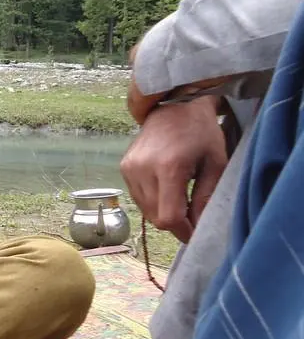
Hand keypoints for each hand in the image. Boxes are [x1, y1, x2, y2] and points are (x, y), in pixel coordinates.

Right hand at [120, 96, 226, 242]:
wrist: (174, 105)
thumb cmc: (201, 133)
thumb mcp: (215, 164)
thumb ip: (207, 198)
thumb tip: (200, 227)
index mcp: (169, 168)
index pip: (168, 217)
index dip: (184, 231)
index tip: (197, 232)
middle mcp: (142, 169)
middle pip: (155, 217)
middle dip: (175, 223)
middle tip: (192, 216)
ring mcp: (129, 168)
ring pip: (145, 210)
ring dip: (162, 212)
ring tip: (180, 200)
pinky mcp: (124, 167)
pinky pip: (138, 197)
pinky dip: (153, 201)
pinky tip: (166, 188)